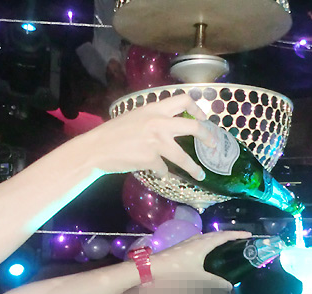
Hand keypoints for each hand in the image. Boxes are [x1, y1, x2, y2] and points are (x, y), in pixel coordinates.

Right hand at [76, 93, 213, 180]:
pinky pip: (163, 169)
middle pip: (194, 128)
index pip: (184, 100)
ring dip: (193, 168)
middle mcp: (160, 123)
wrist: (97, 148)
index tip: (203, 118)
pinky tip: (158, 174)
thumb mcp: (135, 116)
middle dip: (208, 137)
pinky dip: (162, 173)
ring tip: (200, 175)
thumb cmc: (113, 132)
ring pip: (183, 157)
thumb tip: (169, 126)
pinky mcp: (151, 160)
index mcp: (155, 108)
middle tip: (213, 145)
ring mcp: (157, 142)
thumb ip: (152, 118)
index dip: (197, 109)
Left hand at [149, 230, 251, 285]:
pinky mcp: (180, 248)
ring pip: (205, 237)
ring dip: (216, 238)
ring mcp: (186, 243)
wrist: (152, 268)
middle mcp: (195, 240)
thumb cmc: (176, 272)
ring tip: (224, 245)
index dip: (237, 235)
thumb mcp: (198, 280)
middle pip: (215, 234)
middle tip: (239, 239)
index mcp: (203, 244)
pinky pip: (199, 241)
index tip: (249, 235)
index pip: (224, 236)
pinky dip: (207, 243)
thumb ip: (215, 283)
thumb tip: (229, 287)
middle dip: (228, 236)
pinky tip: (205, 252)